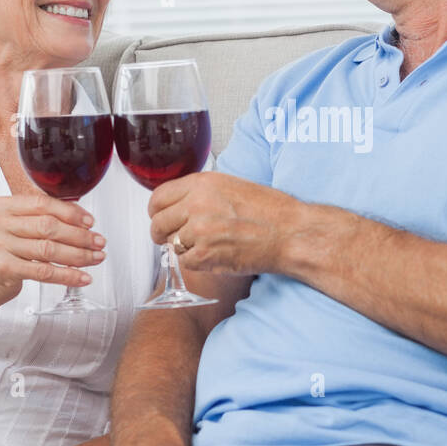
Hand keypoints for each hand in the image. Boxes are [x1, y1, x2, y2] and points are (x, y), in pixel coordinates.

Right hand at [0, 193, 106, 312]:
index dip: (71, 212)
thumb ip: (37, 218)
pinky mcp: (3, 269)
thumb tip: (79, 216)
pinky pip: (44, 271)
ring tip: (95, 258)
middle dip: (80, 235)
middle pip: (49, 226)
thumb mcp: (11, 229)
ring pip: (49, 249)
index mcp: (0, 206)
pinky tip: (82, 277)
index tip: (89, 221)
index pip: (42, 203)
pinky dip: (67, 275)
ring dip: (79, 255)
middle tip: (98, 242)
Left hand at [148, 171, 295, 274]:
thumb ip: (202, 192)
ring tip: (204, 246)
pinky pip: (184, 261)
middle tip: (174, 237)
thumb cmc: (270, 211)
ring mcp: (199, 231)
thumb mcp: (231, 185)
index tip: (160, 216)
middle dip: (163, 232)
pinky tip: (213, 256)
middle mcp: (197, 204)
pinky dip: (195, 262)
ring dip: (183, 247)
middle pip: (158, 222)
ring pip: (171, 243)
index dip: (156, 210)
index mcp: (202, 183)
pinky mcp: (205, 255)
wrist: (290, 233)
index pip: (159, 197)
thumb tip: (180, 203)